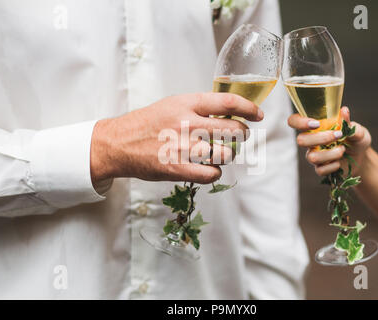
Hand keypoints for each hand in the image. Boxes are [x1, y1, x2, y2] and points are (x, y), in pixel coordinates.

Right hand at [90, 93, 262, 185]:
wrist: (119, 143)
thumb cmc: (148, 123)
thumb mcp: (173, 104)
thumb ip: (200, 107)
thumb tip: (230, 114)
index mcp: (187, 103)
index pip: (229, 102)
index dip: (249, 109)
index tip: (258, 115)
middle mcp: (187, 123)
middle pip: (234, 130)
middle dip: (243, 135)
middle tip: (239, 136)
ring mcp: (183, 147)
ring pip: (226, 153)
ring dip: (227, 154)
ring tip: (217, 153)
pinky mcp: (178, 168)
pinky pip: (212, 173)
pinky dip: (214, 172)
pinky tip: (206, 167)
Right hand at [287, 106, 370, 175]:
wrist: (361, 157)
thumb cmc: (355, 139)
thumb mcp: (357, 129)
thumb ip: (349, 123)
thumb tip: (344, 111)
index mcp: (315, 127)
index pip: (294, 121)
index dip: (299, 122)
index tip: (316, 124)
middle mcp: (311, 141)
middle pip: (300, 140)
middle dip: (320, 138)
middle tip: (338, 136)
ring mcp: (314, 155)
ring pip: (312, 157)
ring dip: (330, 153)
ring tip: (342, 150)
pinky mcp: (320, 168)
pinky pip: (320, 170)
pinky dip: (333, 166)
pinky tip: (339, 162)